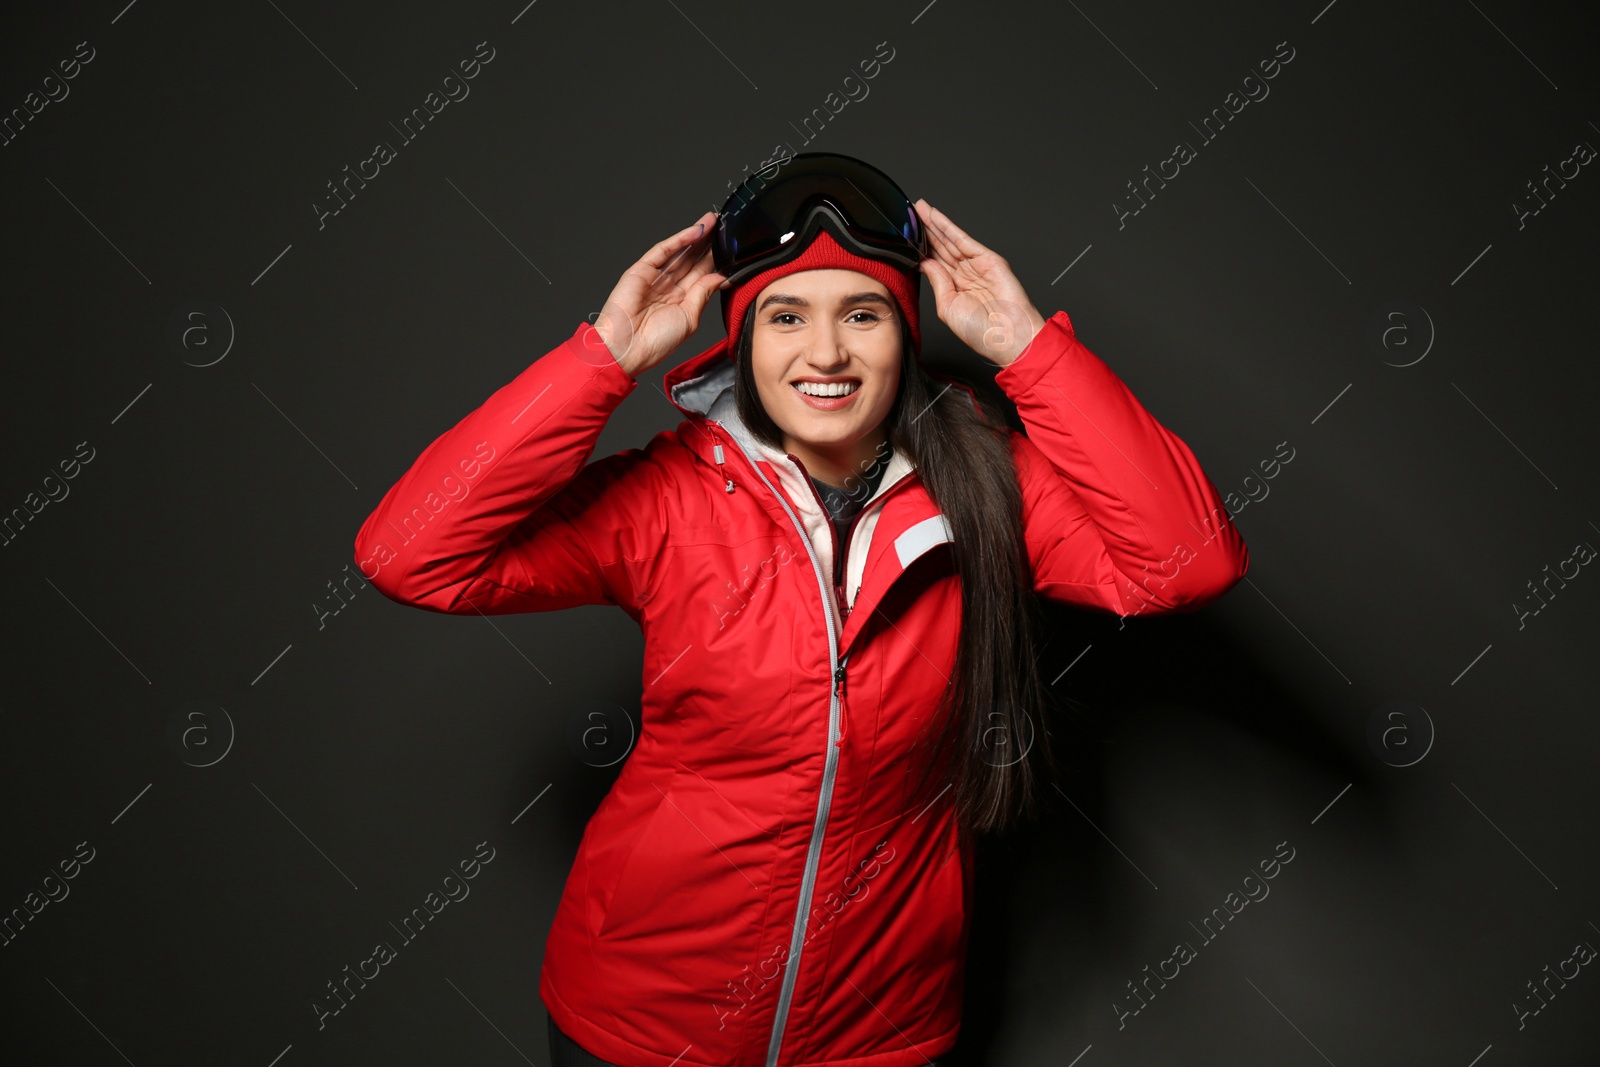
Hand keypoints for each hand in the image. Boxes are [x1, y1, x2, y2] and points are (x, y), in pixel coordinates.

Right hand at [594, 211, 727, 376]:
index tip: (730, 247)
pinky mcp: (641, 269)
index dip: (715, 259)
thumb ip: (703, 294)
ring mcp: (654, 277)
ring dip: (696, 236)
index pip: (701, 274)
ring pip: (679, 251)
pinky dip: (680, 239)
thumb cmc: (656, 341)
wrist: (627, 348)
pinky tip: (697, 231)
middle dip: (707, 244)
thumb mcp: (689, 318)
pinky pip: (663, 250)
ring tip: (714, 221)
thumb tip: (720, 278)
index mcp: (681, 301)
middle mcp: (668, 287)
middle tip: (723, 227)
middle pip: (692, 260)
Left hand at [914, 199, 1045, 366]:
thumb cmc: (981, 332)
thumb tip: (925, 263)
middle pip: (941, 248)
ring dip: (935, 224)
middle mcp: (965, 275)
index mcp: (955, 288)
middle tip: (911, 213)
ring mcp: (977, 265)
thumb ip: (937, 281)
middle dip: (927, 231)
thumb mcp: (948, 307)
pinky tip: (936, 217)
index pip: (934, 263)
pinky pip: (964, 240)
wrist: (1007, 337)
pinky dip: (950, 227)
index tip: (907, 236)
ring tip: (920, 209)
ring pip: (951, 240)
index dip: (921, 248)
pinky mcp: (988, 259)